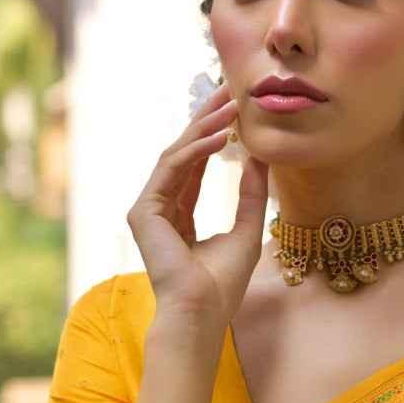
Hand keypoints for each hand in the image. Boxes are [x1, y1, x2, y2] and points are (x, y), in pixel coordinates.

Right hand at [126, 80, 269, 334]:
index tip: (234, 109)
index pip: (196, 164)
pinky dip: (196, 151)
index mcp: (180, 213)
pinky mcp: (143, 212)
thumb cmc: (222, 284)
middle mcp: (161, 207)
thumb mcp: (247, 228)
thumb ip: (251, 193)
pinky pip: (171, 170)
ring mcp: (148, 209)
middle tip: (227, 89)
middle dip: (206, 120)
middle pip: (183, 152)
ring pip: (176, 155)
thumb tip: (260, 157)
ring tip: (230, 106)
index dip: (214, 135)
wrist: (201, 313)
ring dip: (204, 128)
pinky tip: (222, 138)